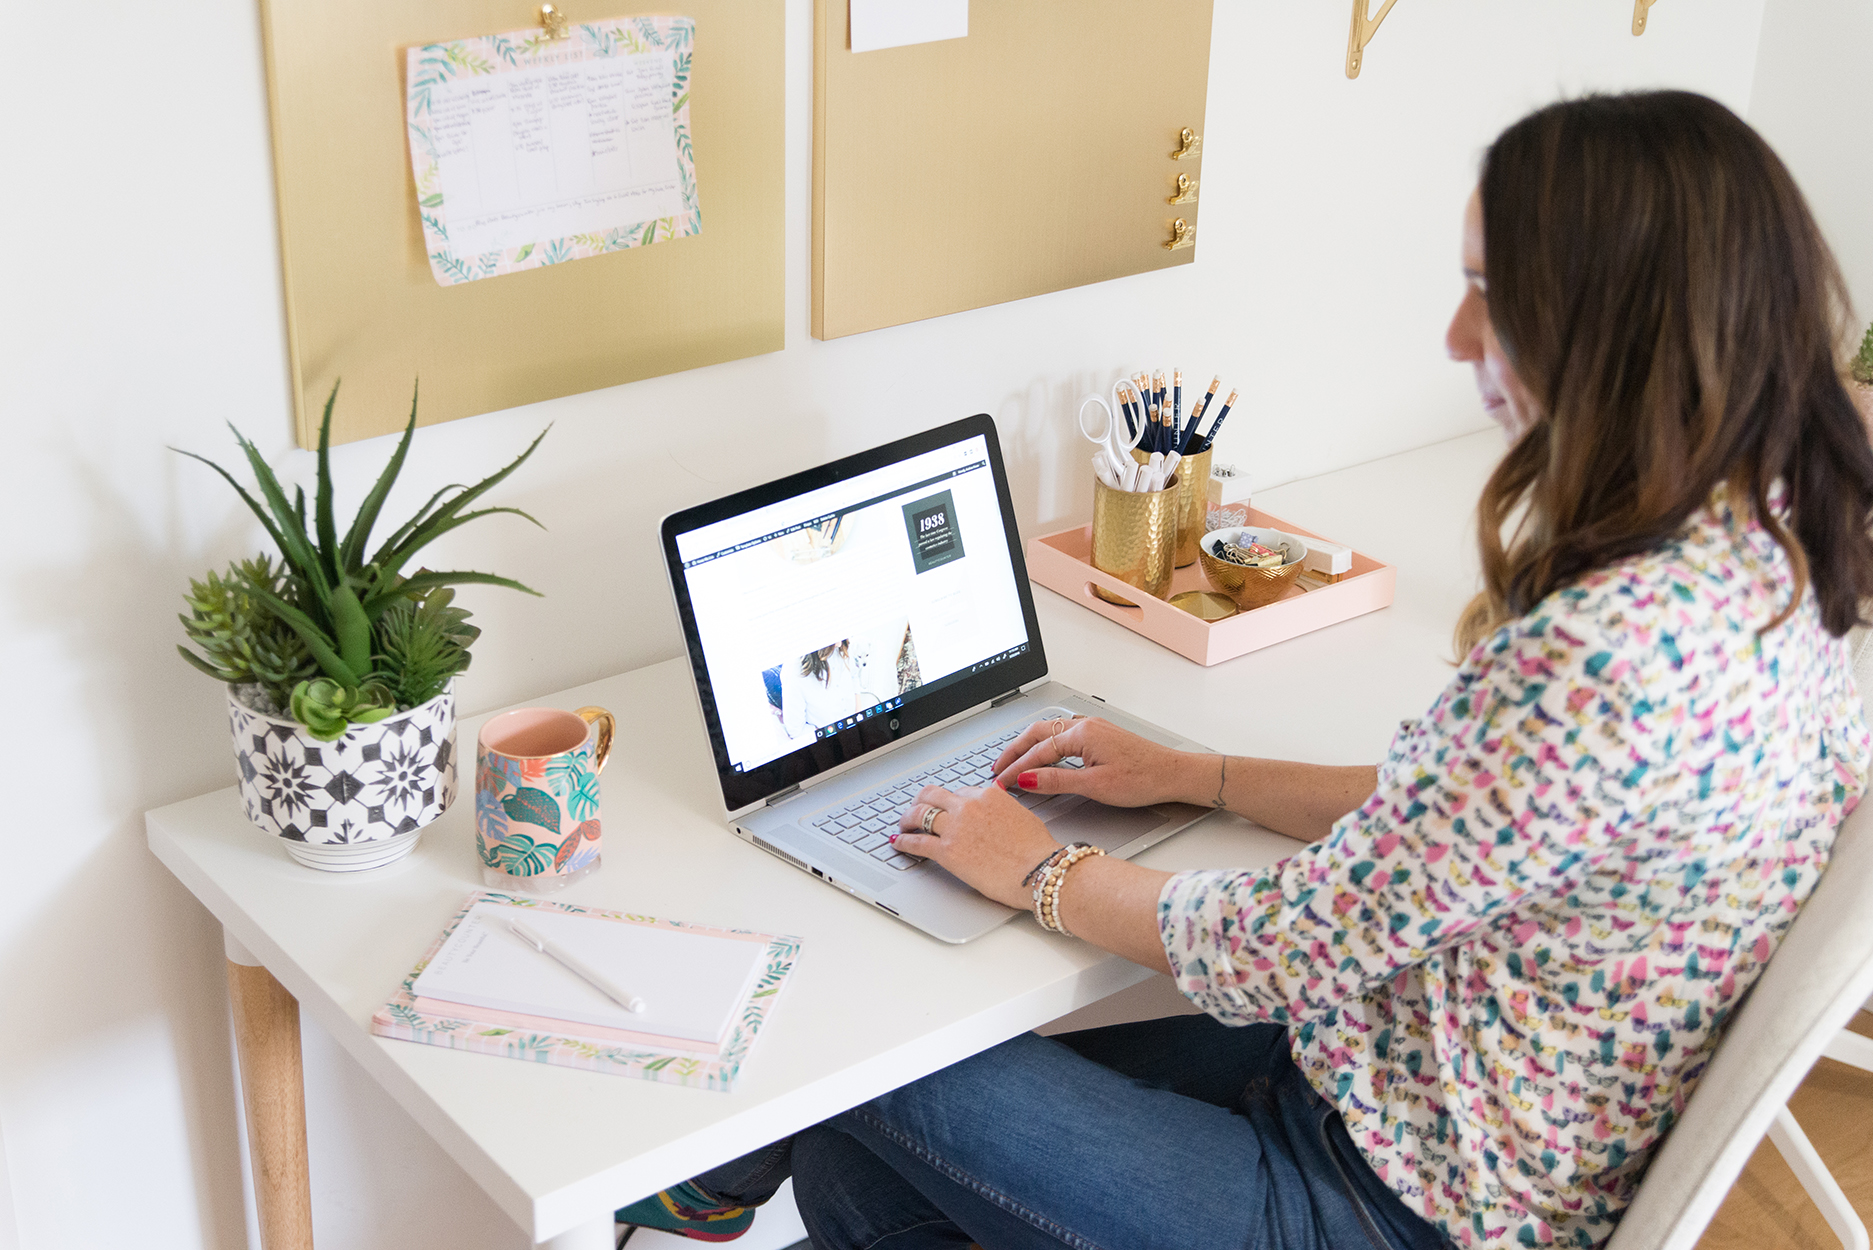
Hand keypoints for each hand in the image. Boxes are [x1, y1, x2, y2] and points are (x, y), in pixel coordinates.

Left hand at [893, 783, 1058, 910]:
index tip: (944, 808)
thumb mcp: (1022, 815)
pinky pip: (917, 842)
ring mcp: (955, 828)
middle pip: (932, 795)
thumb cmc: (1036, 850)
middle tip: (916, 809)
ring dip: (907, 819)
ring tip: (904, 825)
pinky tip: (899, 843)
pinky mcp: (947, 852)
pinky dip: (904, 842)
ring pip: (919, 815)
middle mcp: (968, 806)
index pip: (959, 791)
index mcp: (988, 795)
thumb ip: (1002, 806)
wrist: (1039, 871)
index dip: (949, 802)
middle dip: (921, 801)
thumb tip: (995, 801)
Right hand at [990, 716, 1194, 806]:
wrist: (1174, 774)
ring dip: (1029, 746)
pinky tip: (1042, 756)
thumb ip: (1056, 781)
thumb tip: (1027, 780)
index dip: (1016, 769)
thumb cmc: (1143, 779)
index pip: (1038, 751)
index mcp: (1082, 733)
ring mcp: (1094, 728)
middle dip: (1015, 751)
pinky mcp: (1101, 735)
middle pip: (1038, 734)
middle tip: (997, 769)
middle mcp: (1086, 725)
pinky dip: (1046, 745)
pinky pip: (1063, 736)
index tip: (1001, 783)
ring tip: (1013, 763)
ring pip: (1050, 733)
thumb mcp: (1095, 786)